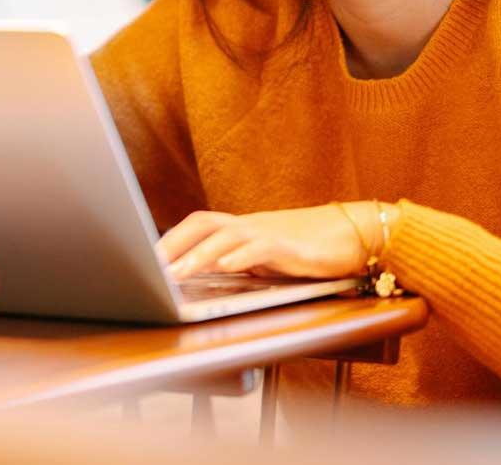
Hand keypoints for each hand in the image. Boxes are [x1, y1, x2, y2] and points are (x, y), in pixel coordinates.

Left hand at [157, 203, 391, 280]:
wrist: (356, 236)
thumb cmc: (310, 250)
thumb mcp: (268, 260)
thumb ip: (240, 263)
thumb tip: (206, 277)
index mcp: (242, 229)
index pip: (198, 225)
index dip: (170, 239)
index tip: (144, 258)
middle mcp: (251, 226)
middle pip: (202, 223)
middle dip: (173, 243)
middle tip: (148, 266)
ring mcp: (269, 233)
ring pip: (225, 236)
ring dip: (197, 254)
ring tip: (174, 273)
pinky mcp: (291, 247)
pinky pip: (260, 247)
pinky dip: (239, 256)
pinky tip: (224, 267)